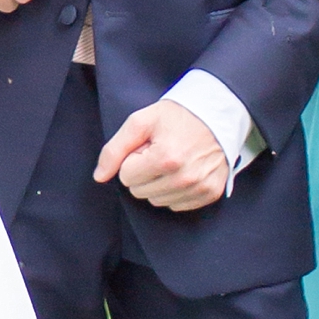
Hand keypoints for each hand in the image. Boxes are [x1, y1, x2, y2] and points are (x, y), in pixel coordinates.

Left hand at [94, 97, 229, 212]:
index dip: (132, 159)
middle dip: (143, 173)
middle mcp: (184, 178)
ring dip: (158, 184)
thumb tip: (99, 177)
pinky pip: (176, 205)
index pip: (126, 176)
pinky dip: (175, 191)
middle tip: (160, 152)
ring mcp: (200, 188)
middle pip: (139, 192)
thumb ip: (114, 149)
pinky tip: (184, 171)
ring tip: (172, 160)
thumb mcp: (141, 122)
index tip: (147, 146)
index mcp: (165, 158)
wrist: (219, 113)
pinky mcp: (211, 194)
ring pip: (156, 201)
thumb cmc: (177, 116)